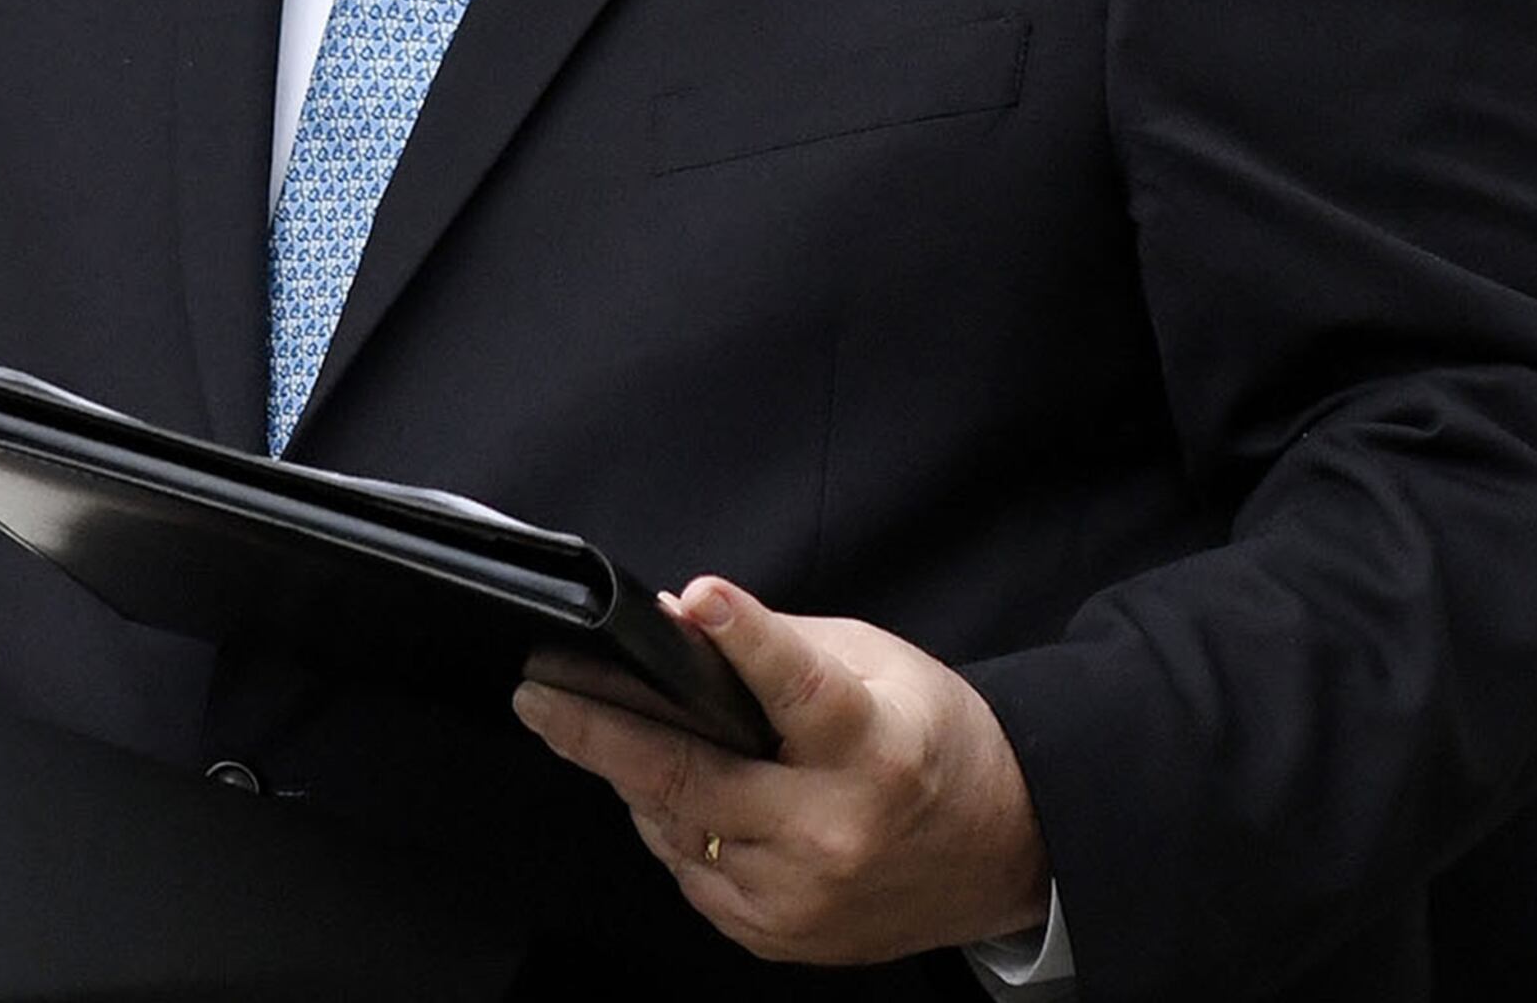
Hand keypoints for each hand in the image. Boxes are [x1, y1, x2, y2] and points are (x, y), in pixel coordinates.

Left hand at [513, 574, 1048, 964]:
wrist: (1000, 850)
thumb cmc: (935, 739)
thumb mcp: (877, 664)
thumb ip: (780, 647)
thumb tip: (679, 622)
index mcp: (873, 745)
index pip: (800, 687)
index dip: (747, 640)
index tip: (699, 598)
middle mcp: (834, 829)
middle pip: (692, 779)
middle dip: (598, 732)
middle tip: (536, 695)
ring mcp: (801, 895)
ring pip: (673, 830)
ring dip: (631, 779)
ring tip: (593, 729)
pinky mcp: (780, 937)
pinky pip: (689, 877)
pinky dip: (669, 829)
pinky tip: (666, 795)